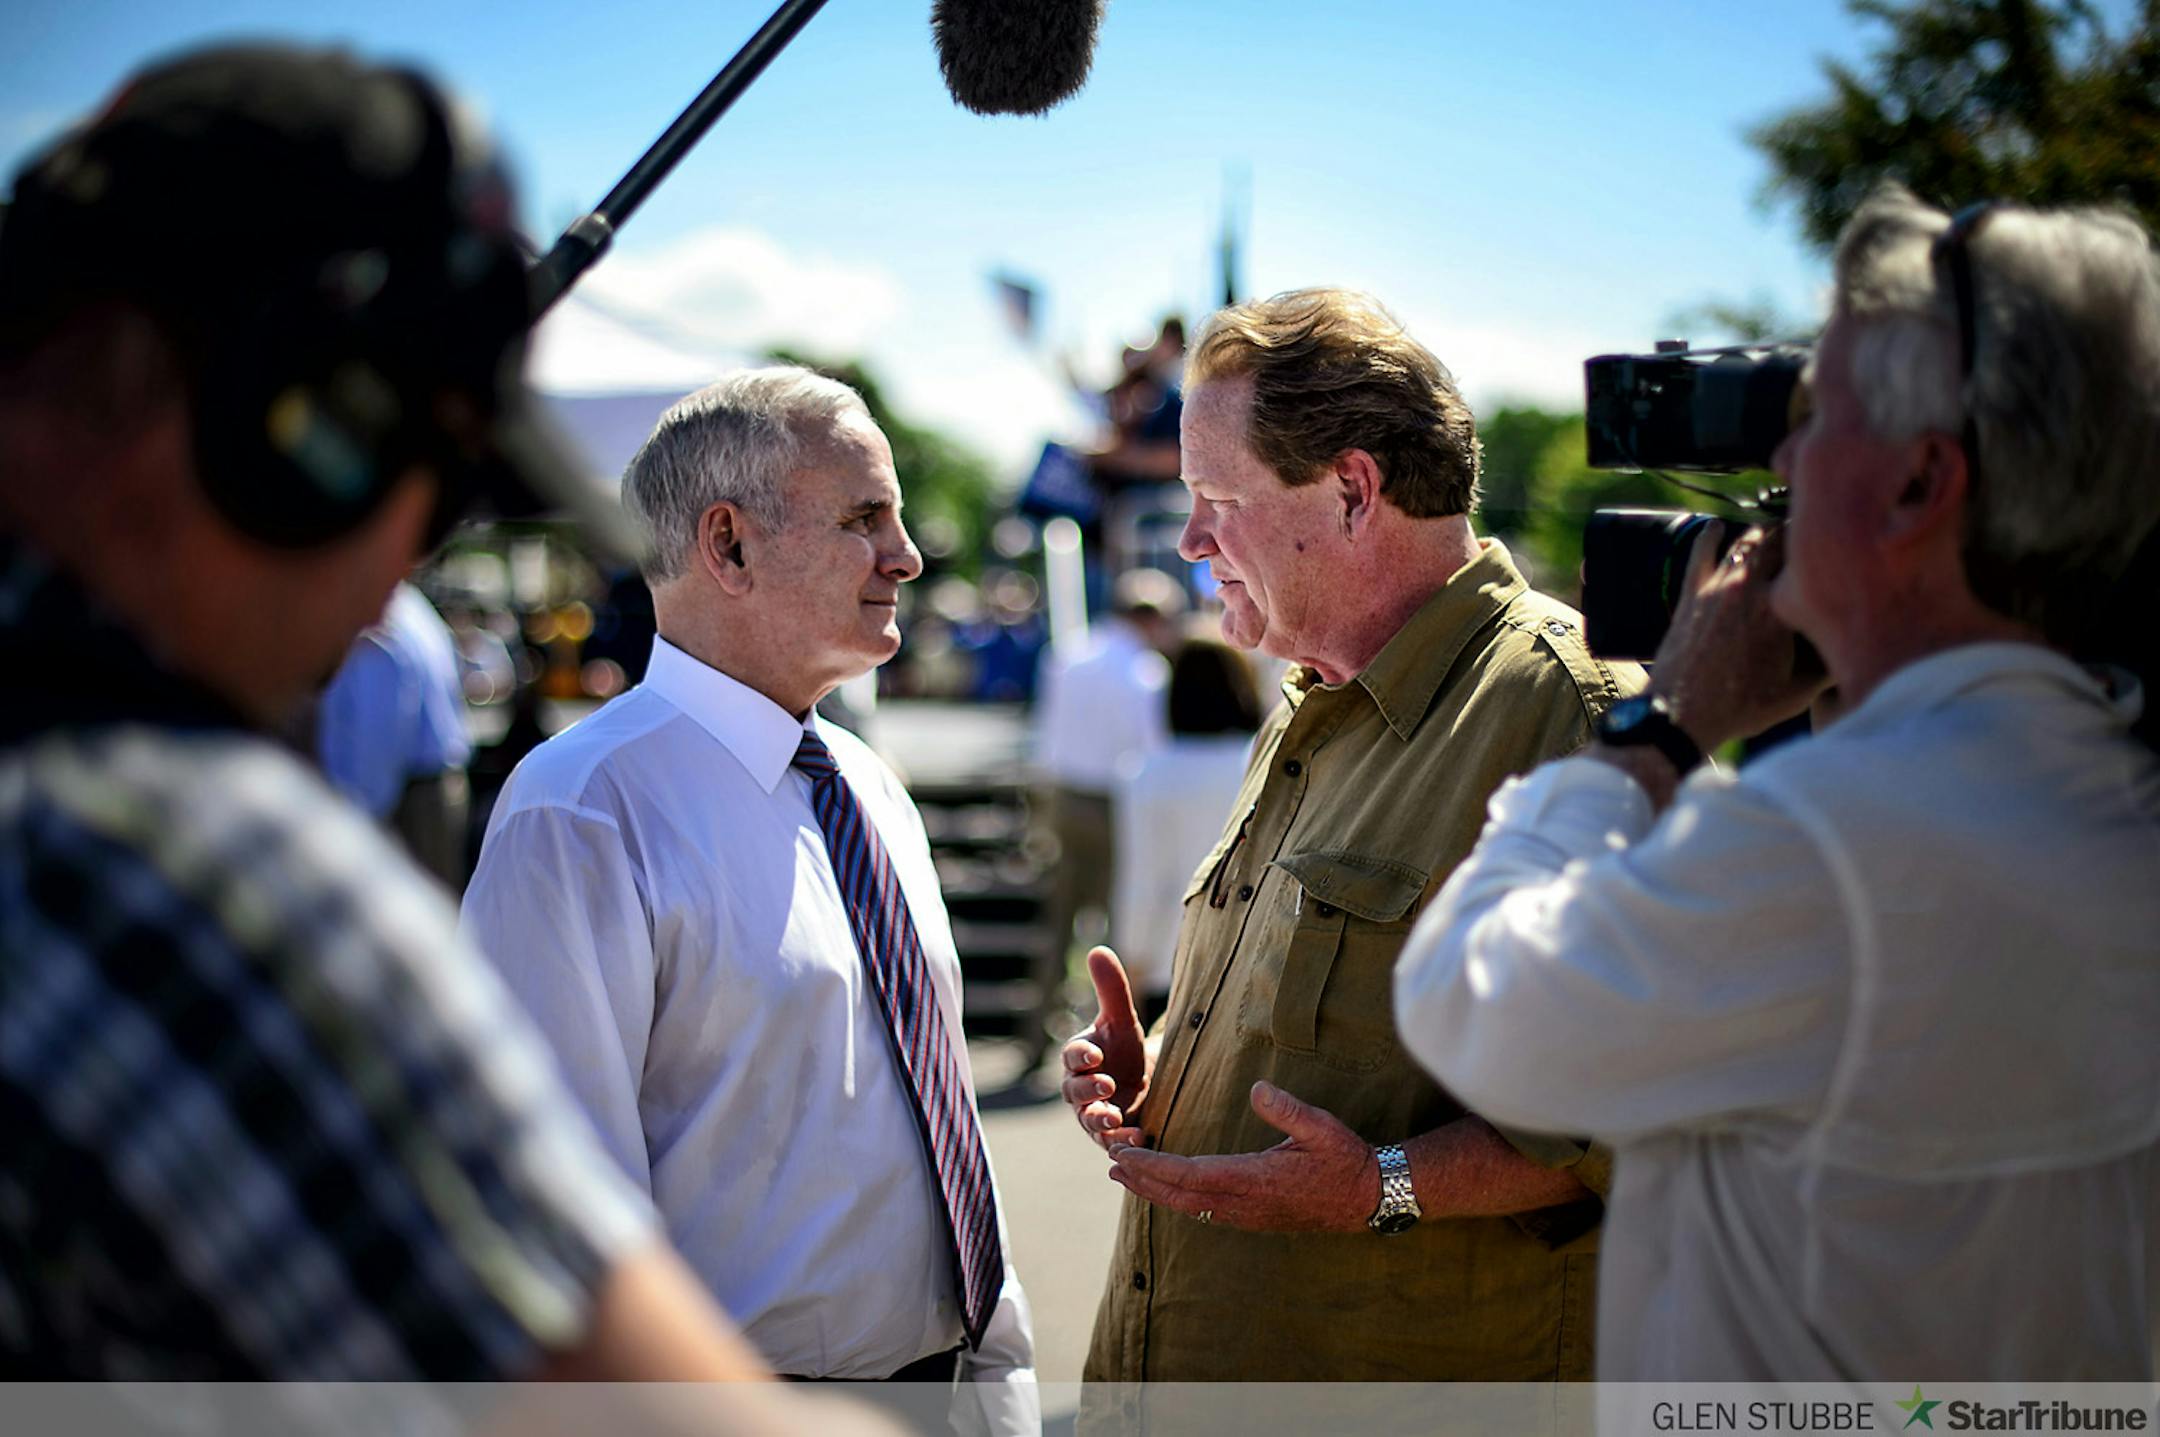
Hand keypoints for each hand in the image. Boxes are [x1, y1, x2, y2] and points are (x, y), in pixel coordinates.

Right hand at [1060, 947, 1151, 1149]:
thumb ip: (1111, 988)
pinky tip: (1138, 1138)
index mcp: (1079, 1057)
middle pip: (1073, 1091)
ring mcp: (1092, 1114)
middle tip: (1105, 1084)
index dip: (1080, 1056)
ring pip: (1088, 1120)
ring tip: (1115, 1116)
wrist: (1144, 1079)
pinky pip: (1109, 1142)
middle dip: (1087, 1088)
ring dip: (1099, 1119)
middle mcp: (1079, 1088)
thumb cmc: (1124, 1047)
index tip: (1094, 1054)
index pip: (1072, 1056)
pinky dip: (1121, 1141)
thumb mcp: (1122, 1018)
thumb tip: (1098, 950)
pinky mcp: (1110, 1135)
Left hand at [1104, 1082, 1379, 1232]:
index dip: (1153, 1167)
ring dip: (1156, 1192)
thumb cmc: (1344, 1159)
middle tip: (1111, 1165)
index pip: (1190, 1175)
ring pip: (1190, 1207)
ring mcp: (1249, 1215)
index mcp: (1254, 1180)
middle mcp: (1245, 1204)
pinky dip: (1179, 1198)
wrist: (1369, 1198)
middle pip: (1180, 1196)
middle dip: (1143, 1181)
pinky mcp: (1254, 1217)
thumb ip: (1287, 1110)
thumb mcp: (1320, 1128)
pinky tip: (1169, 1189)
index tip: (1124, 1156)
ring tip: (1128, 1176)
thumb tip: (1256, 1089)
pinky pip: (1205, 1210)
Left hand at [1651, 521, 1829, 749]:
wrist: (1679, 715)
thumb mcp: (1796, 695)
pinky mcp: (1691, 593)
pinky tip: (1717, 528)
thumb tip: (1854, 652)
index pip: (1813, 564)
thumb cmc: (1739, 708)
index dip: (1830, 554)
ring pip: (1747, 541)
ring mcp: (1717, 586)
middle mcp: (1749, 587)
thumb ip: (1828, 669)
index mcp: (1780, 609)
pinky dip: (1711, 536)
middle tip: (1814, 537)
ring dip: (1766, 534)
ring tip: (1780, 534)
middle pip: (1782, 541)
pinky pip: (1702, 552)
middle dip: (1800, 535)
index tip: (1843, 552)